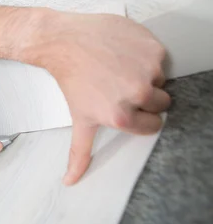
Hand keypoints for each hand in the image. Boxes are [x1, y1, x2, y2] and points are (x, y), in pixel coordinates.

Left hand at [40, 12, 170, 184]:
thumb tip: (70, 182)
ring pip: (160, 79)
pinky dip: (144, 55)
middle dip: (143, 97)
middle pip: (160, 102)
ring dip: (144, 75)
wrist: (63, 42)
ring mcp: (147, 68)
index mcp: (122, 116)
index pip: (152, 125)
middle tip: (118, 85)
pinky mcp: (152, 47)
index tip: (124, 105)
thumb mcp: (79, 119)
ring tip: (117, 68)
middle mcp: (138, 93)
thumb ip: (80, 153)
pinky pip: (159, 57)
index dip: (139, 116)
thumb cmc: (70, 80)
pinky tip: (122, 53)